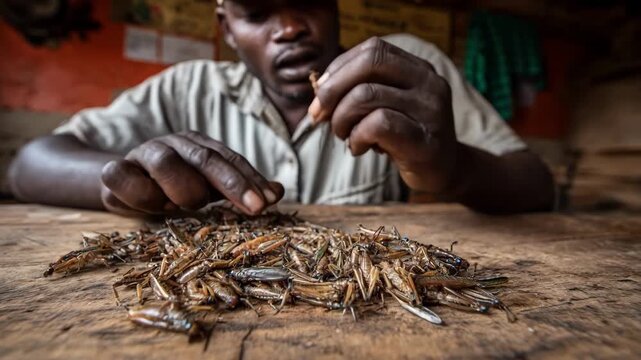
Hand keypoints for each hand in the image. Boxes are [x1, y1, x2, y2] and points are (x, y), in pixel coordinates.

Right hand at [100, 131, 283, 215]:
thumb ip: (239, 188)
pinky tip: (152, 207)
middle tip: (255, 209)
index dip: (250, 179)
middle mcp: (174, 144)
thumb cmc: (174, 187)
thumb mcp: (208, 188)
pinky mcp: (115, 170)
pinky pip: (121, 175)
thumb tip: (278, 192)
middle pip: (205, 158)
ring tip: (180, 207)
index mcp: (198, 146)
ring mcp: (143, 154)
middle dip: (233, 184)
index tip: (270, 201)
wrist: (125, 182)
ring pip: (164, 162)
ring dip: (180, 190)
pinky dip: (138, 193)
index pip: (229, 159)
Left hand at [308, 37, 458, 193]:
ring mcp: (430, 111)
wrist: (444, 172)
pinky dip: (357, 136)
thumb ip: (361, 90)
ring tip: (344, 136)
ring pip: (367, 95)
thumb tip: (319, 88)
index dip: (339, 67)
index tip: (320, 92)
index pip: (373, 49)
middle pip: (370, 62)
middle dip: (333, 88)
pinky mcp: (424, 141)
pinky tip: (359, 148)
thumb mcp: (387, 106)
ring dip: (341, 119)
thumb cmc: (405, 137)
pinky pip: (378, 125)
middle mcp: (429, 83)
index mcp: (419, 69)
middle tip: (319, 114)